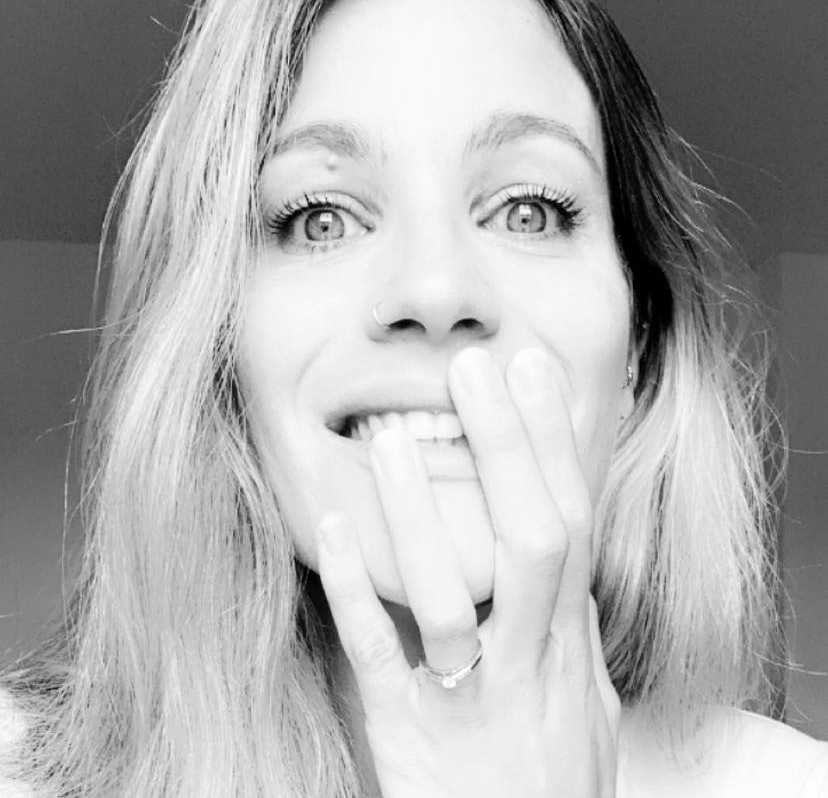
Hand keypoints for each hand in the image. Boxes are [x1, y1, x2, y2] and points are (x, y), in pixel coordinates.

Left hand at [315, 346, 620, 796]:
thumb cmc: (552, 783)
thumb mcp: (582, 702)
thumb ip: (571, 631)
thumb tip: (567, 565)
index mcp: (571, 646)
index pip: (573, 524)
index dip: (556, 444)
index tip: (534, 368)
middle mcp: (532, 664)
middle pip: (531, 539)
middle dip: (508, 448)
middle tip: (475, 366)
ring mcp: (473, 699)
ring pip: (452, 594)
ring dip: (420, 510)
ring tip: (388, 433)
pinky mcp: (413, 735)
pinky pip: (380, 658)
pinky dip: (355, 590)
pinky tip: (329, 525)